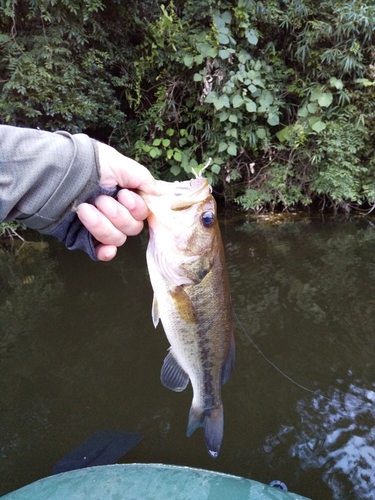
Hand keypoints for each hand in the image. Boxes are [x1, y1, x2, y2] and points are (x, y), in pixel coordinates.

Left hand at [76, 142, 157, 260]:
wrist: (54, 173)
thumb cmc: (86, 164)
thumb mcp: (118, 163)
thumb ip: (142, 178)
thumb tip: (158, 194)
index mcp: (125, 196)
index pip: (142, 214)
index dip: (136, 208)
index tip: (124, 195)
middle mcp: (115, 212)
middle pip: (132, 228)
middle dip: (117, 215)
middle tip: (101, 200)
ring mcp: (100, 226)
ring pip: (117, 239)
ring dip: (103, 225)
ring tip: (86, 209)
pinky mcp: (85, 238)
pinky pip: (102, 252)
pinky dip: (105, 252)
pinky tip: (104, 248)